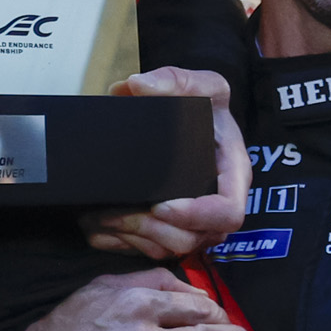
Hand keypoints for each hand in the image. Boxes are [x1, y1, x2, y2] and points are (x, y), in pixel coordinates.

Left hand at [82, 67, 248, 260]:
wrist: (191, 116)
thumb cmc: (204, 105)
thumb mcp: (202, 83)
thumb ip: (176, 78)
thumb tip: (139, 86)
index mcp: (233, 174)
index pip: (229, 212)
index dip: (197, 216)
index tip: (162, 204)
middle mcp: (216, 205)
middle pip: (196, 239)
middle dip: (153, 229)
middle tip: (117, 212)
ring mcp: (195, 222)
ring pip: (170, 249)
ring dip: (133, 238)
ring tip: (100, 217)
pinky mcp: (172, 230)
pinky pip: (149, 252)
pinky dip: (121, 244)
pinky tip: (97, 227)